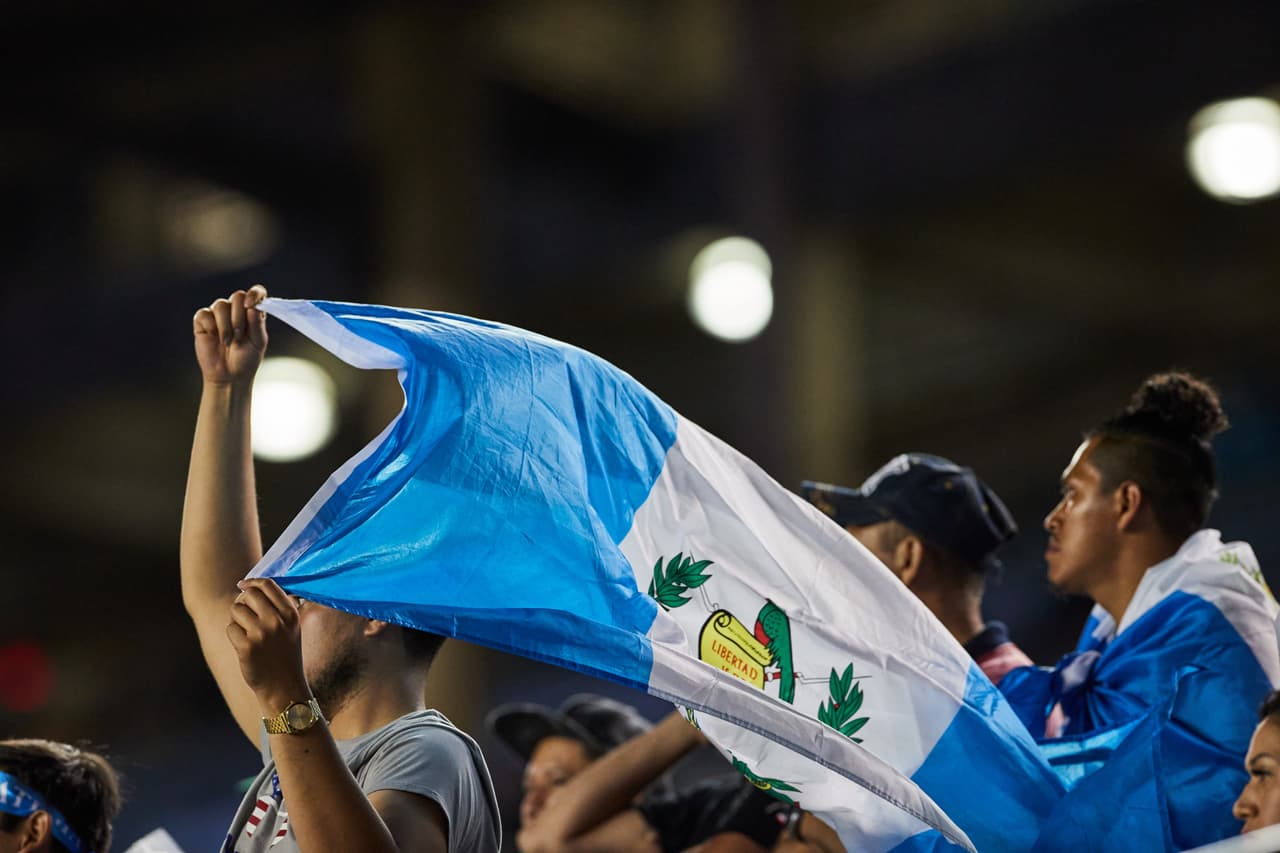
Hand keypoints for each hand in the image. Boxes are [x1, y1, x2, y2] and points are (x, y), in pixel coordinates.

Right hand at [193, 285, 268, 386]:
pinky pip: (204, 314)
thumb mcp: (258, 342)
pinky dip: (210, 326)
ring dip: (225, 325)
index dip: (254, 294)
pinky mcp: (203, 322)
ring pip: (220, 305)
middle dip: (239, 317)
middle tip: (239, 336)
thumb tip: (254, 306)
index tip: (250, 305)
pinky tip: (213, 337)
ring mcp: (218, 315)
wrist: (229, 376)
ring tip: (228, 342)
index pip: (256, 293)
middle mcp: (236, 310)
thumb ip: (258, 323)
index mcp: (252, 313)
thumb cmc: (246, 359)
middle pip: (237, 296)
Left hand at [226, 577, 309, 711]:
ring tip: (246, 633)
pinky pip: (230, 628)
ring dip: (236, 619)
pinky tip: (244, 646)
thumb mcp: (291, 628)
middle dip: (242, 600)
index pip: (268, 585)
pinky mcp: (246, 647)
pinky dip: (233, 635)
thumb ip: (278, 607)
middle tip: (243, 612)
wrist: (284, 687)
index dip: (252, 582)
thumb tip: (252, 586)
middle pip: (249, 594)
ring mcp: (261, 634)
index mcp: (290, 614)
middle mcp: (277, 621)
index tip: (243, 585)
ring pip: (236, 610)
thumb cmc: (285, 655)